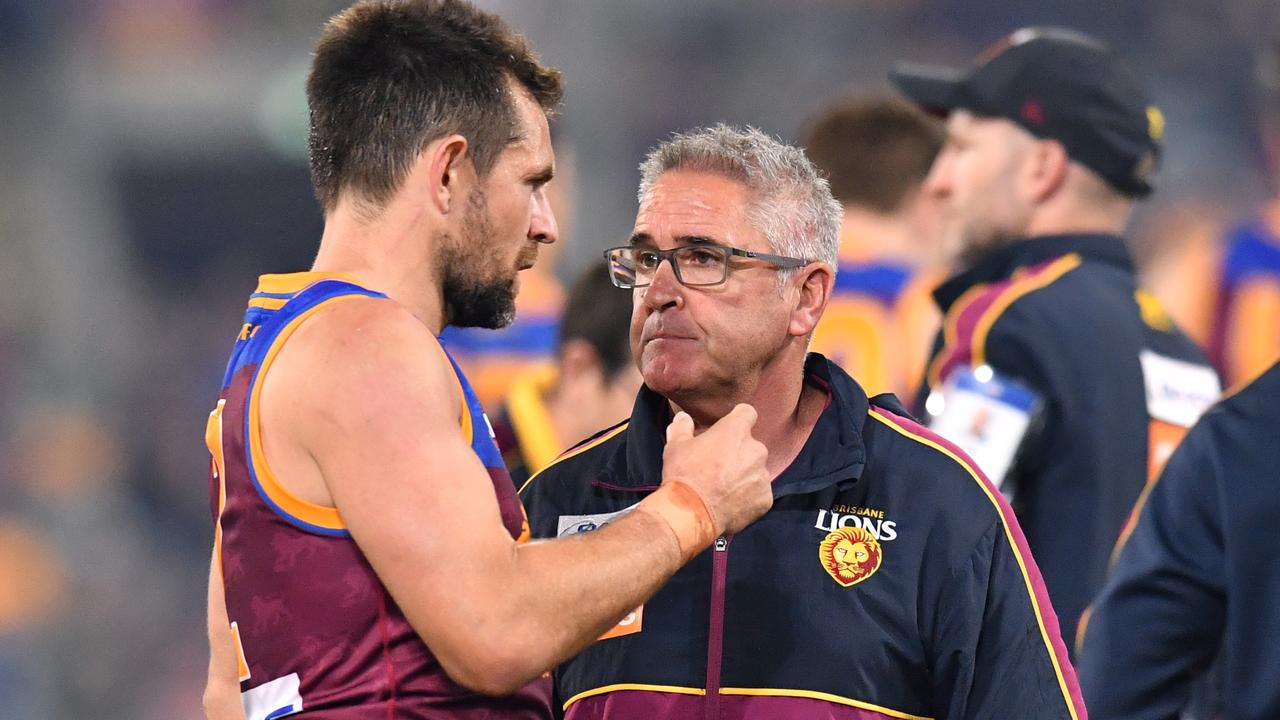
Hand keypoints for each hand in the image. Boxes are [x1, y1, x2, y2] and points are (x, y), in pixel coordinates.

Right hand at [662, 404, 771, 535]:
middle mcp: (756, 450)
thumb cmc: (684, 474)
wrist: (691, 514)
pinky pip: (758, 494)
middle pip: (751, 445)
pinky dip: (748, 497)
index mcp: (736, 431)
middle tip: (719, 466)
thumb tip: (683, 418)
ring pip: (756, 470)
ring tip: (724, 488)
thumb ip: (682, 427)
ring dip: (744, 475)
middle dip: (738, 452)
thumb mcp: (675, 446)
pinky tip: (730, 503)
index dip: (737, 419)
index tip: (728, 429)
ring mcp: (763, 476)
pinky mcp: (765, 499)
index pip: (747, 413)